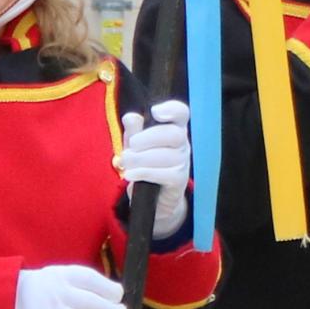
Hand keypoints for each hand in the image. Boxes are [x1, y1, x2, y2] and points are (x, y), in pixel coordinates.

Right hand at [14, 261, 130, 308]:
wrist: (14, 298)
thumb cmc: (49, 287)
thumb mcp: (64, 274)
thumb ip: (88, 284)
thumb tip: (117, 299)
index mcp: (65, 275)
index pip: (93, 280)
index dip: (111, 290)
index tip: (118, 297)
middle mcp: (59, 292)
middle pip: (93, 304)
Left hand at [116, 101, 192, 242]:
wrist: (154, 198)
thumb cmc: (145, 164)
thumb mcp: (135, 146)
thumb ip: (133, 131)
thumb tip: (130, 117)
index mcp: (174, 129)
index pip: (181, 114)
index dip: (171, 109)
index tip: (155, 112)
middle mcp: (182, 144)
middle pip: (174, 134)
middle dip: (149, 138)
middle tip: (132, 145)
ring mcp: (183, 162)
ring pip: (166, 155)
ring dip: (141, 158)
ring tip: (126, 162)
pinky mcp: (179, 180)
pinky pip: (164, 174)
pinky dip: (144, 173)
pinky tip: (130, 174)